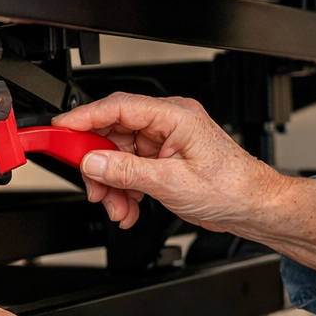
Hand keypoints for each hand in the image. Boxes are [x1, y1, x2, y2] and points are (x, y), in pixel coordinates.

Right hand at [54, 93, 277, 233]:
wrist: (255, 207)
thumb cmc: (231, 187)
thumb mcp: (171, 183)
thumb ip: (126, 172)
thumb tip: (92, 161)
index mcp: (174, 115)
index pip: (118, 107)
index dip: (85, 117)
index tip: (61, 130)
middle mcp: (168, 122)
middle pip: (114, 133)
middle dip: (99, 164)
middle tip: (93, 188)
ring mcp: (166, 140)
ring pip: (120, 154)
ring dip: (113, 184)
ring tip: (118, 208)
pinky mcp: (165, 158)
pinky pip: (132, 168)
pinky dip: (125, 189)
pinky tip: (128, 209)